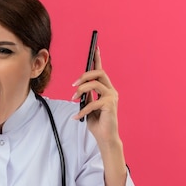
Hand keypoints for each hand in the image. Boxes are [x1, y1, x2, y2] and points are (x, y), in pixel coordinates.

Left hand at [72, 47, 126, 185]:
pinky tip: (77, 117)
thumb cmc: (98, 122)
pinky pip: (93, 102)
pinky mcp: (110, 105)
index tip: (96, 47)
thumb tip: (79, 89)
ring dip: (81, 90)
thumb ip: (86, 96)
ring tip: (74, 99)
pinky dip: (82, 110)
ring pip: (95, 84)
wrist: (105, 138)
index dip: (98, 58)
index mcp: (106, 89)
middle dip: (84, 76)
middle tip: (73, 85)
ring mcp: (112, 97)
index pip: (101, 70)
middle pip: (99, 73)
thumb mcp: (88, 106)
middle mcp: (111, 90)